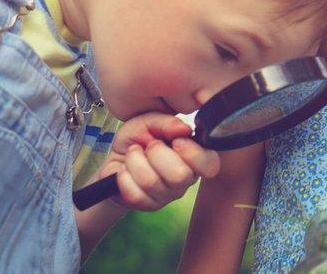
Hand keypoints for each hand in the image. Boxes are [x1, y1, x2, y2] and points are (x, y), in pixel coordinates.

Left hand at [95, 112, 220, 210]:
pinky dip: (124, 177)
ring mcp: (168, 195)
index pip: (209, 165)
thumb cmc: (138, 138)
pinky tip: (126, 171)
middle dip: (157, 154)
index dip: (191, 152)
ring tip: (133, 154)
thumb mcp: (149, 122)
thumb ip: (167, 122)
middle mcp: (187, 179)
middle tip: (149, 146)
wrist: (116, 158)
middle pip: (180, 176)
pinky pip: (136, 195)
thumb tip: (184, 129)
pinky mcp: (149, 205)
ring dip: (135, 162)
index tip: (175, 140)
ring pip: (152, 183)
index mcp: (196, 157)